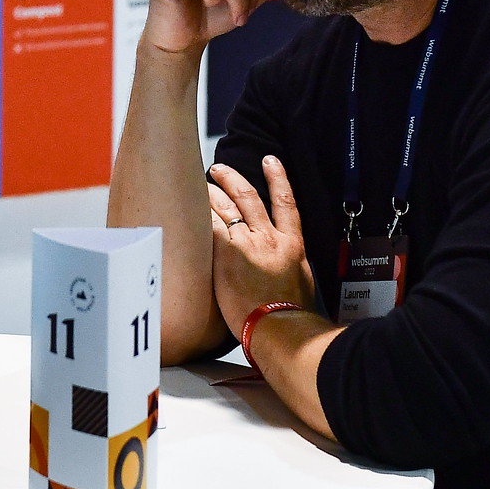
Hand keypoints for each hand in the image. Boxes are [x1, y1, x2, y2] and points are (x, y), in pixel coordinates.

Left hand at [206, 158, 314, 337]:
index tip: (270, 162)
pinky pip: (209, 225)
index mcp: (291, 244)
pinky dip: (198, 214)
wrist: (280, 326)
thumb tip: (287, 268)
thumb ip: (291, 266)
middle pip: (248, 197)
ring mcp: (245, 243)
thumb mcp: (302, 282)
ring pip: (225, 206)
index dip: (277, 178)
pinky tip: (187, 207)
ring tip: (201, 184)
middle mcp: (268, 237)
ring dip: (212, 191)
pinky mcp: (225, 253)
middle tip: (219, 168)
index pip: (286, 202)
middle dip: (232, 178)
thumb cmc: (291, 313)